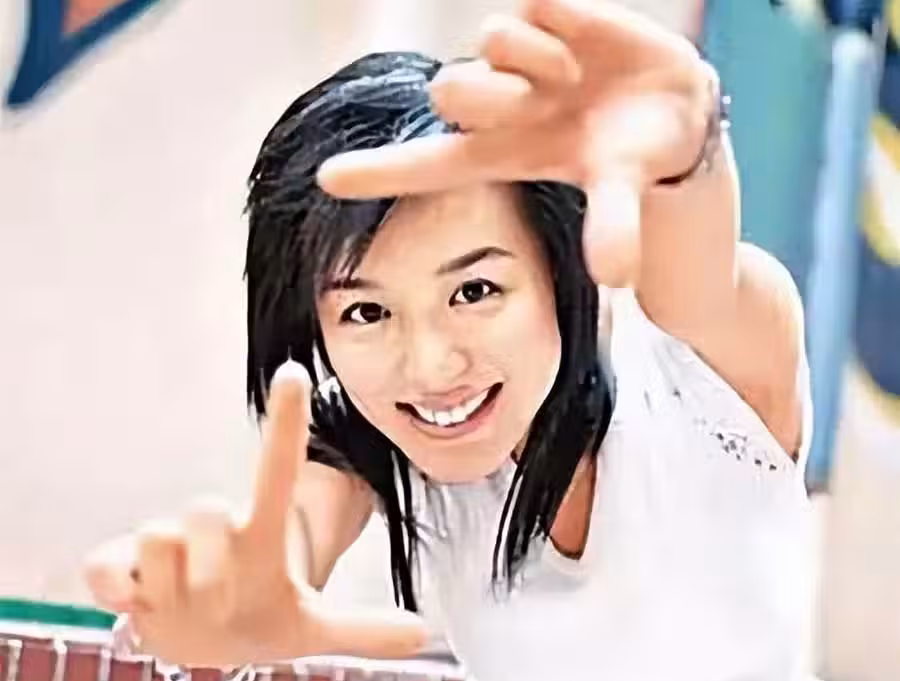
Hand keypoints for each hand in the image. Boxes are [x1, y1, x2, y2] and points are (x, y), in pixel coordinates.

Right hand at [85, 365, 427, 667]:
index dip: (286, 425)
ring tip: (186, 603)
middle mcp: (212, 530)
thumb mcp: (311, 634)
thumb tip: (423, 633)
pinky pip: (109, 570)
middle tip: (220, 599)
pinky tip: (138, 604)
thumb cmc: (259, 623)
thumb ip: (362, 630)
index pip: (276, 472)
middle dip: (211, 563)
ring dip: (173, 586)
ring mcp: (163, 547)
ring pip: (162, 538)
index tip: (295, 373)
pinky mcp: (116, 567)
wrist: (200, 645)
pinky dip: (121, 590)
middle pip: (205, 511)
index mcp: (259, 537)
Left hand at [317, 0, 713, 286]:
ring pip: (490, 41)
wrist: (673, 103)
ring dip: (532, 59)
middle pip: (451, 91)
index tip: (327, 179)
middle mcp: (499, 104)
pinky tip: (580, 41)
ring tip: (571, 78)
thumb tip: (617, 277)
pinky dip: (558, 20)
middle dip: (483, 95)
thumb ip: (613, 226)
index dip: (377, 172)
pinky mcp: (546, 9)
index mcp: (499, 153)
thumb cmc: (630, 156)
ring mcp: (518, 56)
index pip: (426, 166)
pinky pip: (531, 1)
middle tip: (529, 104)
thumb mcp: (619, 190)